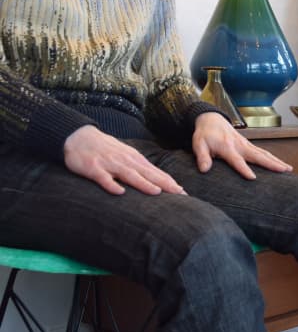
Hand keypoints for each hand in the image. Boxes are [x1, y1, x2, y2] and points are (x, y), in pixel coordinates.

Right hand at [63, 125, 186, 195]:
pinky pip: (104, 178)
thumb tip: (157, 182)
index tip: (184, 193)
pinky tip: (119, 192)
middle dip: (165, 185)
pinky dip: (112, 185)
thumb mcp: (126, 156)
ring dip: (143, 183)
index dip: (170, 183)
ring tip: (157, 192)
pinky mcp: (94, 168)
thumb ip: (139, 168)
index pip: (156, 173)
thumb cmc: (105, 149)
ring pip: (130, 175)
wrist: (79, 136)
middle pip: (148, 174)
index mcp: (134, 159)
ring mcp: (110, 164)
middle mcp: (126, 161)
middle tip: (180, 195)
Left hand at [191, 112, 292, 179]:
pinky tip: (280, 164)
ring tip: (288, 169)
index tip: (253, 178)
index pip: (237, 160)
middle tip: (284, 170)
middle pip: (258, 156)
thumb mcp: (198, 144)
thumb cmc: (204, 134)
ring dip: (276, 161)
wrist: (211, 119)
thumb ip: (202, 157)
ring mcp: (246, 144)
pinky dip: (273, 158)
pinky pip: (262, 152)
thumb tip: (204, 169)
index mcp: (227, 147)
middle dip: (271, 163)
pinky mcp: (248, 144)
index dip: (244, 169)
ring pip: (264, 153)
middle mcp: (240, 145)